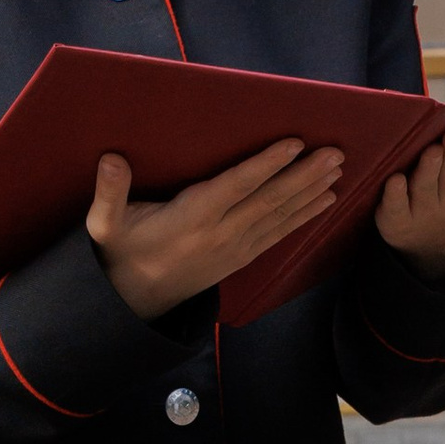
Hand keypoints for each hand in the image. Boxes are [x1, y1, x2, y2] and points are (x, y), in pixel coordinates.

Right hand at [88, 138, 343, 322]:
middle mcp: (219, 234)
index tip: (293, 144)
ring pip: (280, 216)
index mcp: (190, 219)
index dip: (265, 165)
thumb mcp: (105, 224)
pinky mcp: (241, 258)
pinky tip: (326, 201)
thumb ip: (109, 193)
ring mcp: (234, 249)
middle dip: (304, 176)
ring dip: (312, 192)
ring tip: (339, 170)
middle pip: (269, 200)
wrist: (134, 300)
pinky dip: (304, 216)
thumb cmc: (122, 250)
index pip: (235, 187)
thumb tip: (111, 159)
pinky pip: (279, 234)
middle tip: (335, 153)